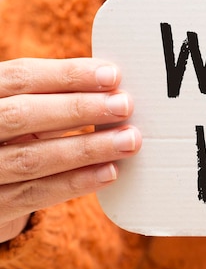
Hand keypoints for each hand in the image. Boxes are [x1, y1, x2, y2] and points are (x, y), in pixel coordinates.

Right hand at [0, 58, 140, 241]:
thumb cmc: (16, 135)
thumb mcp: (24, 109)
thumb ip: (57, 98)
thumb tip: (115, 90)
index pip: (21, 77)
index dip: (67, 74)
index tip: (113, 75)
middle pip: (22, 115)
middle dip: (78, 109)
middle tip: (124, 106)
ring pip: (32, 158)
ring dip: (87, 149)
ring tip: (128, 140)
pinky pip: (36, 194)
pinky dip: (76, 181)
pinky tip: (110, 171)